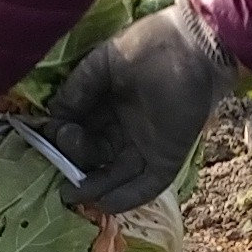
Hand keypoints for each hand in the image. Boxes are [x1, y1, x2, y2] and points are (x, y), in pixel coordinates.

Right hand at [42, 2, 236, 211]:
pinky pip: (146, 185)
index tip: (53, 134)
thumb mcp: (104, 62)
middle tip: (63, 161)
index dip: (64, 135)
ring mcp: (147, 144)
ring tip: (72, 195)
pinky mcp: (168, 157)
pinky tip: (103, 204)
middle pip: (96, 154)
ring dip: (95, 188)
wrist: (198, 47)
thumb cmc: (151, 47)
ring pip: (117, 174)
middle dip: (76, 162)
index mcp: (109, 102)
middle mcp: (126, 126)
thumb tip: (54, 116)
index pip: (81, 127)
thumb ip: (78, 88)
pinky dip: (126, 198)